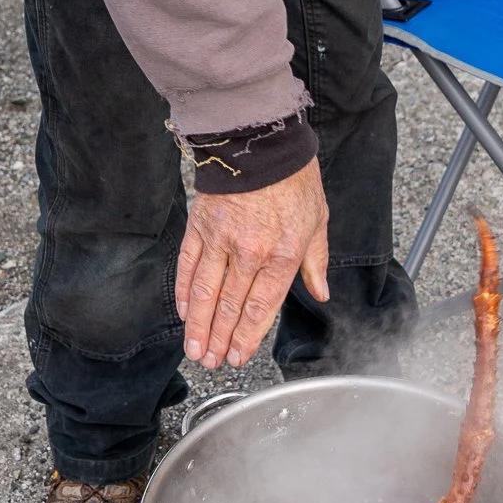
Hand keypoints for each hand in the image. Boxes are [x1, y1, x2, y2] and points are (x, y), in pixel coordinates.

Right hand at [176, 159, 328, 368]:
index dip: (248, 337)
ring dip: (198, 325)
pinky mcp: (200, 225)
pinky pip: (187, 265)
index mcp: (282, 254)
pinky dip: (183, 291)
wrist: (262, 141)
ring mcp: (221, 239)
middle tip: (212, 361)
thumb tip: (319, 291)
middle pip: (230, 306)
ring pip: (204, 292)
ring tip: (195, 349)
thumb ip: (316, 261)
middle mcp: (250, 251)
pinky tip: (183, 311)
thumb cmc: (294, 180)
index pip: (261, 307)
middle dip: (220, 339)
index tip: (239, 356)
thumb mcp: (317, 221)